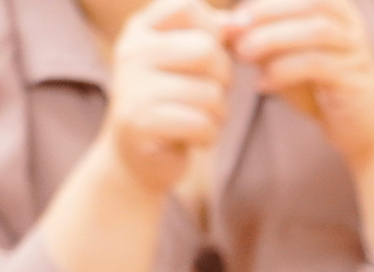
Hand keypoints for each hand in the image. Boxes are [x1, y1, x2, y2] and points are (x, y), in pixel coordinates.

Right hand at [96, 0, 231, 197]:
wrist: (139, 155)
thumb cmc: (177, 101)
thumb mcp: (193, 61)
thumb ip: (216, 35)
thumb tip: (242, 21)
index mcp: (143, 28)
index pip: (190, 7)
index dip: (216, 33)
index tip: (207, 58)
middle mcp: (131, 49)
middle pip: (207, 50)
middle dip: (222, 79)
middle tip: (204, 95)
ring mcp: (132, 85)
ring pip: (209, 92)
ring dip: (217, 113)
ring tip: (194, 117)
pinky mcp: (140, 121)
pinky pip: (202, 124)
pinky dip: (207, 136)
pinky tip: (189, 137)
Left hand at [222, 0, 373, 166]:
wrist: (362, 129)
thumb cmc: (316, 86)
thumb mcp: (281, 54)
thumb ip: (257, 35)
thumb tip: (221, 24)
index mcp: (331, 4)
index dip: (262, 0)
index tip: (231, 15)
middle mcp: (349, 19)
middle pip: (306, 0)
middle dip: (263, 11)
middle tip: (231, 30)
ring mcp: (356, 47)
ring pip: (315, 29)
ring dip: (272, 39)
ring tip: (243, 55)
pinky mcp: (356, 77)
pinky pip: (318, 65)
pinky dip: (284, 71)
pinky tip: (263, 84)